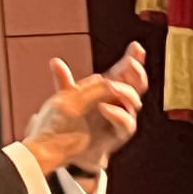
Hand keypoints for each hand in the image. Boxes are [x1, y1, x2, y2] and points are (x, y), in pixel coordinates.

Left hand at [21, 49, 144, 172]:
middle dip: (137, 72)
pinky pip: (126, 123)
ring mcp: (122, 116)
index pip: (125, 71)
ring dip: (125, 91)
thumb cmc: (72, 120)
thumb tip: (55, 61)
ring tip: (111, 85)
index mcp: (110, 89)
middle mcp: (120, 101)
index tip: (135, 47)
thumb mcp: (67, 98)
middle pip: (137, 84)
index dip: (133, 59)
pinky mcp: (120, 133)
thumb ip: (64, 81)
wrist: (68, 147)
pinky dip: (116, 114)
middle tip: (131, 62)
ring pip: (134, 102)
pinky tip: (103, 107)